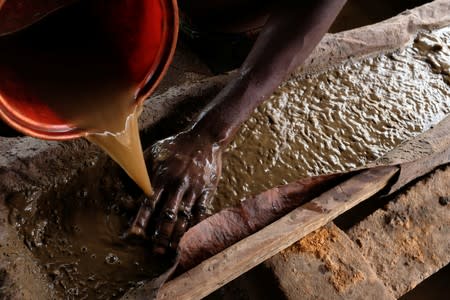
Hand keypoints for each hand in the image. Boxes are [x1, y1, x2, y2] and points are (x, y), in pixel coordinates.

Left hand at [129, 129, 222, 254]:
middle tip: (154, 251)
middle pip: (167, 215)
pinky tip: (190, 235)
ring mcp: (193, 189)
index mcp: (162, 176)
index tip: (133, 235)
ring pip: (184, 216)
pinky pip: (201, 211)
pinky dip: (195, 224)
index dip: (141, 220)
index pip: (149, 203)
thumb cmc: (176, 145)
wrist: (205, 138)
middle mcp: (177, 185)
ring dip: (177, 234)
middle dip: (160, 235)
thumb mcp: (154, 151)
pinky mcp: (207, 190)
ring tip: (171, 248)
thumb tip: (124, 185)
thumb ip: (140, 169)